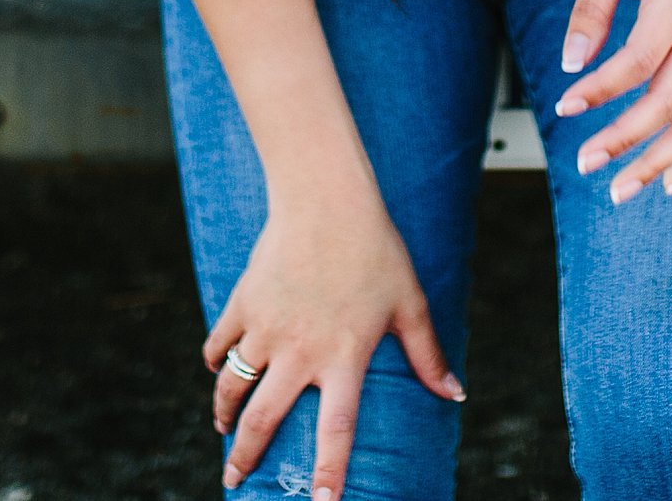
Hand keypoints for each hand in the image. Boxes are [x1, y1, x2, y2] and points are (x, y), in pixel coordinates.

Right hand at [204, 184, 463, 496]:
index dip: (329, 472)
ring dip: (224, 413)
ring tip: (223, 430)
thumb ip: (427, 354)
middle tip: (232, 480)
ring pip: (232, 387)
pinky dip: (215, 360)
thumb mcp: (410, 302)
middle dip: (244, 456)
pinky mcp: (243, 304)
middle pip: (263, 420)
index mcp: (343, 357)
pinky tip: (218, 368)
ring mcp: (266, 329)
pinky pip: (220, 343)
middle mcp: (300, 352)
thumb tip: (455, 394)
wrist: (326, 199)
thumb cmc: (375, 249)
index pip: (336, 430)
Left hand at [553, 0, 671, 202]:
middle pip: (670, 100)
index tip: (564, 106)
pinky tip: (667, 182)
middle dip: (627, 140)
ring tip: (621, 190)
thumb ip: (590, 8)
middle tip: (585, 164)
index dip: (602, 89)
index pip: (640, 60)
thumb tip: (572, 64)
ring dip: (660, 162)